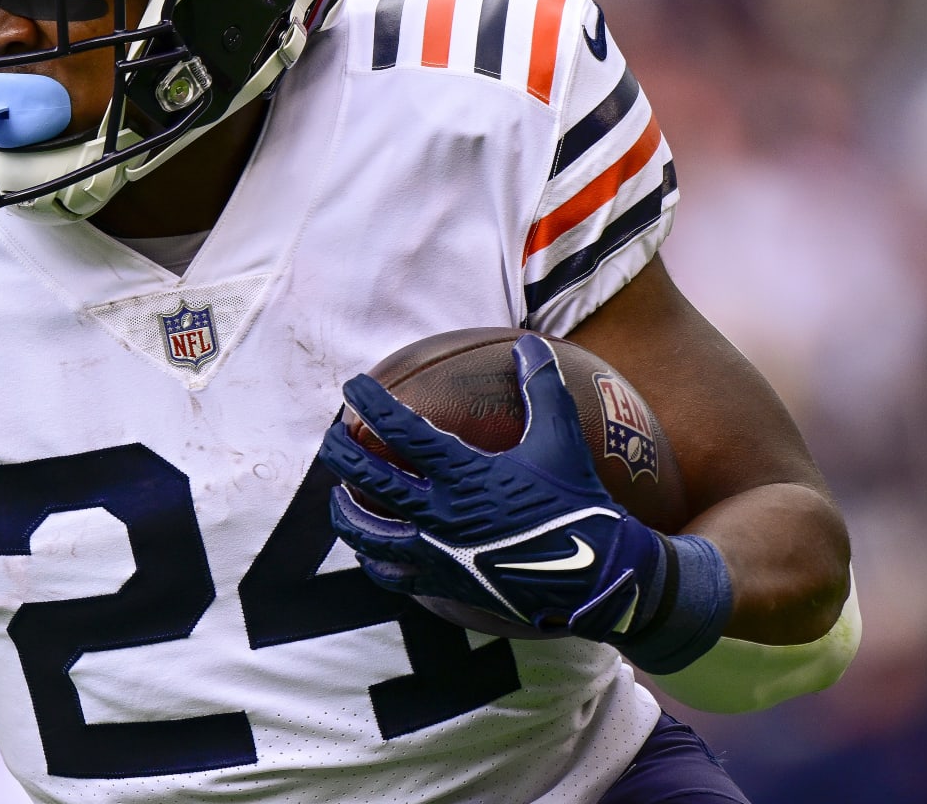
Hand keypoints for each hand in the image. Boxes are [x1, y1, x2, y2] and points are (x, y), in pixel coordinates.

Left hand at [318, 333, 665, 641]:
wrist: (596, 576)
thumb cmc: (576, 502)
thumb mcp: (560, 439)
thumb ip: (542, 388)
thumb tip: (530, 344)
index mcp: (465, 474)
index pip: (402, 431)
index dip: (372, 403)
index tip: (353, 386)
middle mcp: (443, 514)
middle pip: (369, 480)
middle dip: (340, 453)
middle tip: (330, 436)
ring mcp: (439, 553)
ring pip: (368, 532)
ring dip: (346, 511)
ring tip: (339, 494)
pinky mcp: (444, 583)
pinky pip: (391, 574)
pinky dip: (373, 559)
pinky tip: (370, 547)